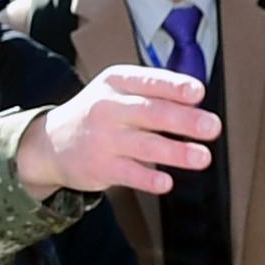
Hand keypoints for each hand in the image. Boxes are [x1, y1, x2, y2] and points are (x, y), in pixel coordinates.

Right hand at [21, 64, 218, 200]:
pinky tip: (166, 182)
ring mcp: (104, 139)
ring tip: (203, 157)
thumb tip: (198, 99)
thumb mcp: (118, 89)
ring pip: (145, 146)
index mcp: (118, 82)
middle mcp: (109, 107)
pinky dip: (149, 179)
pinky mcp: (101, 167)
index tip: (198, 93)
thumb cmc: (99, 112)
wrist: (51, 142)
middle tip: (212, 126)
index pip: (150, 82)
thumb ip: (154, 91)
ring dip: (177, 153)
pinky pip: (130, 174)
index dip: (175, 87)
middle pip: (151, 113)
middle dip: (184, 120)